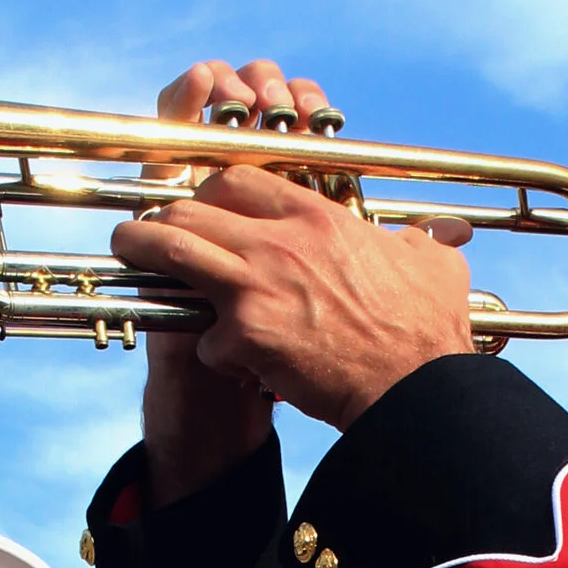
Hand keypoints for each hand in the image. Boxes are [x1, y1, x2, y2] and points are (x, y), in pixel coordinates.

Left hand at [122, 58, 472, 494]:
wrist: (413, 389)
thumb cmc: (428, 332)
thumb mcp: (432, 268)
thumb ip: (422, 244)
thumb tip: (442, 237)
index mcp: (316, 218)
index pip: (238, 179)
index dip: (210, 189)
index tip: (202, 202)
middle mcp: (278, 242)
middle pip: (193, 207)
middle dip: (164, 214)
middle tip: (149, 225)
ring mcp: (255, 286)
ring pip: (172, 249)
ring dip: (143, 249)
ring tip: (126, 249)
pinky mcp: (245, 336)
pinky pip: (205, 339)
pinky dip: (215, 354)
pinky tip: (233, 365)